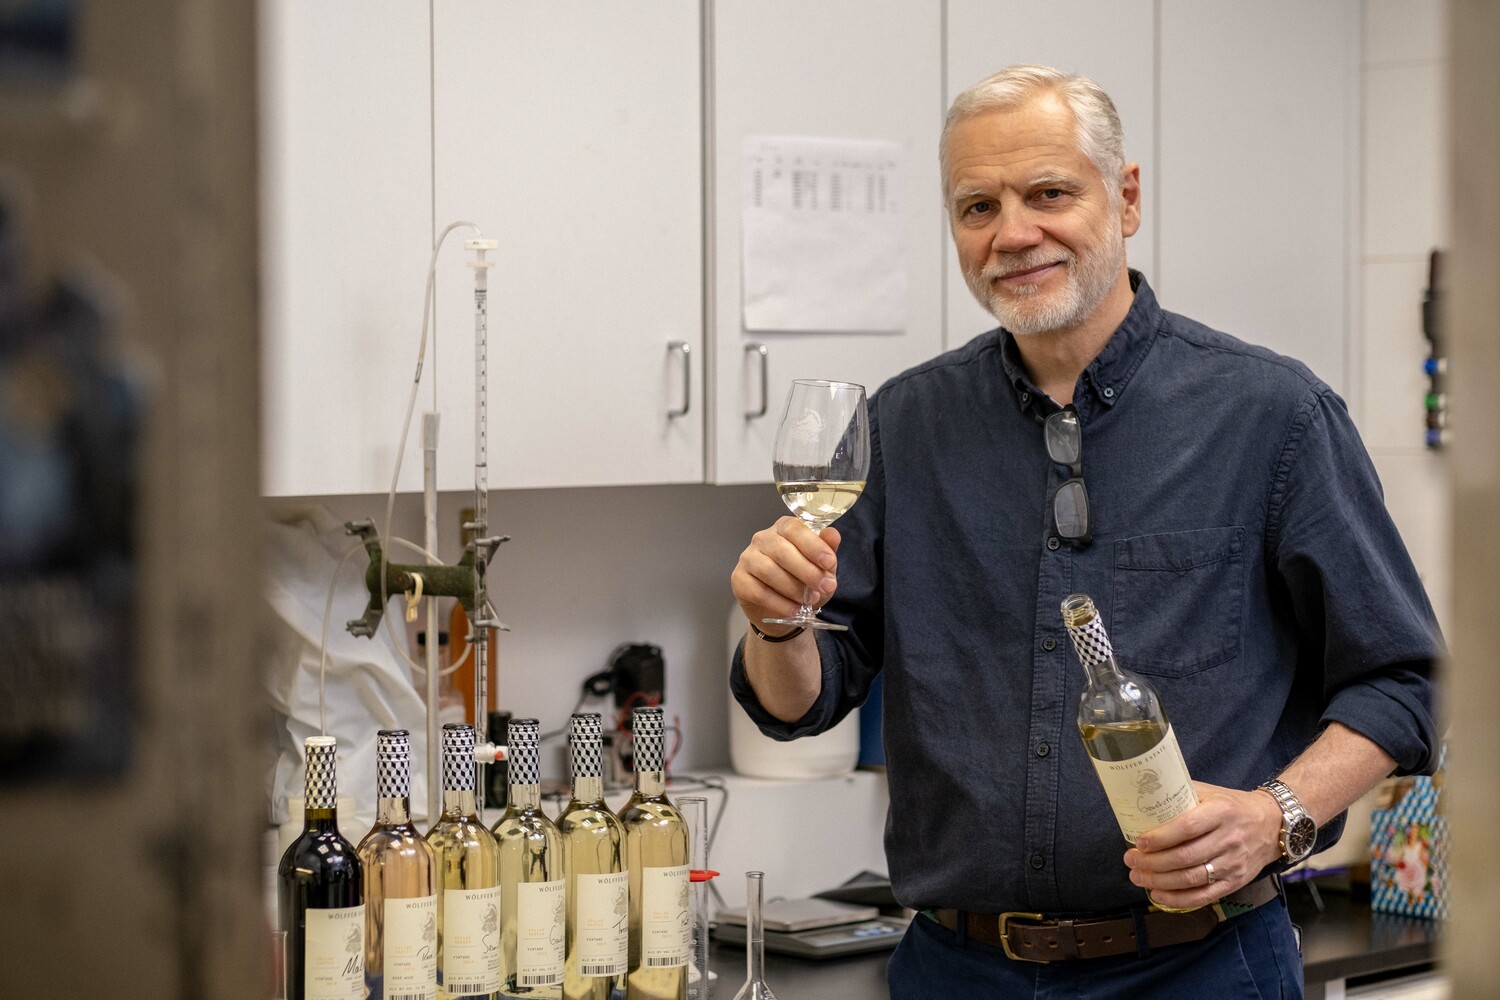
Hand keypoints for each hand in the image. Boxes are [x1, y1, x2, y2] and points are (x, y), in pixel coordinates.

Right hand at [730, 518, 840, 629]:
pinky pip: (758, 591)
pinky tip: (793, 610)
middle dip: (806, 571)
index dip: (813, 545)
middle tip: (824, 587)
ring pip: (768, 571)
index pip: (794, 528)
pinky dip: (779, 603)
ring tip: (808, 601)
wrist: (784, 610)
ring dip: (793, 589)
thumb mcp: (822, 567)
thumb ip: (827, 550)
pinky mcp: (739, 580)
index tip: (829, 563)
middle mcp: (762, 539)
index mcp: (784, 528)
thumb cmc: (803, 582)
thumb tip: (833, 535)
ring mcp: (748, 558)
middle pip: (781, 550)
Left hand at [1123, 781, 1283, 908]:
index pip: (1187, 828)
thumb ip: (1181, 793)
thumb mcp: (1210, 792)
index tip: (1139, 842)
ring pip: (1192, 878)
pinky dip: (1178, 899)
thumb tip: (1144, 794)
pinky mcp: (1235, 882)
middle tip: (1131, 860)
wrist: (1271, 824)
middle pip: (1185, 857)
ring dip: (1160, 881)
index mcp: (1220, 813)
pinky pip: (1204, 895)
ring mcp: (1233, 864)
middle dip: (1152, 863)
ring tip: (1138, 876)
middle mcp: (1228, 839)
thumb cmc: (1232, 806)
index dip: (1160, 838)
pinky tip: (1158, 894)